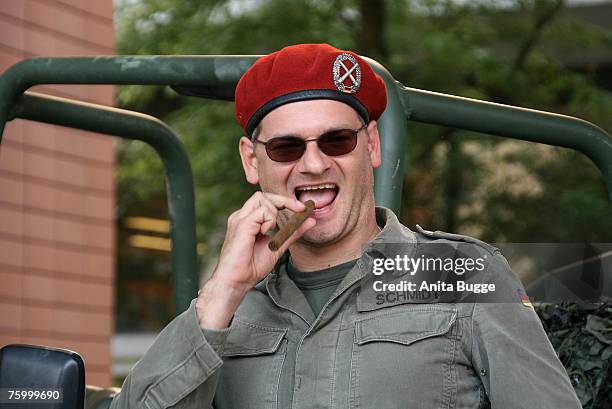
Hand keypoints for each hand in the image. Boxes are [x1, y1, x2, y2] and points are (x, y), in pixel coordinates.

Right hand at [196, 192, 315, 328]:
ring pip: (262, 199)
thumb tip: (310, 220)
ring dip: (274, 212)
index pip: (266, 200)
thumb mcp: (278, 246)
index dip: (284, 201)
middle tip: (300, 209)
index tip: (302, 209)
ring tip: (270, 231)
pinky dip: (269, 220)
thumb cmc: (252, 266)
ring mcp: (240, 218)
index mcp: (248, 220)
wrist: (237, 280)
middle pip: (263, 195)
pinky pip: (261, 211)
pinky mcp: (241, 224)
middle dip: (284, 200)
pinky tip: (265, 232)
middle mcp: (242, 216)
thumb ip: (292, 232)